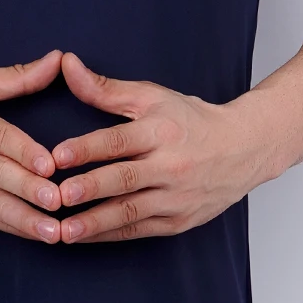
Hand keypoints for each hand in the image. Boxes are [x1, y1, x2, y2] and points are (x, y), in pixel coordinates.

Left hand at [51, 52, 273, 242]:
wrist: (244, 149)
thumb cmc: (192, 121)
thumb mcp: (152, 97)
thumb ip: (104, 89)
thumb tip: (66, 65)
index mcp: (162, 131)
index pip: (120, 140)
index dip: (87, 148)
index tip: (58, 156)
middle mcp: (171, 166)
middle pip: (125, 179)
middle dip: (90, 189)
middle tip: (57, 197)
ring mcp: (176, 197)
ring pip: (131, 212)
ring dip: (95, 223)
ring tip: (64, 232)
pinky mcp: (179, 221)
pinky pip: (139, 230)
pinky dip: (109, 235)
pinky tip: (83, 237)